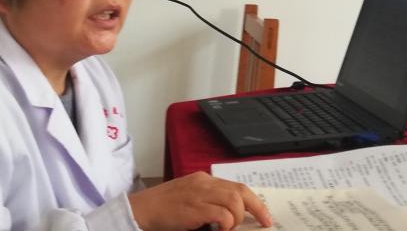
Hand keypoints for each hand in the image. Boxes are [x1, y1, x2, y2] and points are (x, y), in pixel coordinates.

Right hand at [128, 171, 272, 230]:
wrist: (142, 209)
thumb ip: (208, 201)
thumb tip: (232, 215)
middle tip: (265, 222)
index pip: (236, 186)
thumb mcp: (189, 198)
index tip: (264, 215)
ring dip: (238, 218)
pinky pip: (222, 213)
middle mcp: (204, 183)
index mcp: (204, 179)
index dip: (254, 201)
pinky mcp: (194, 207)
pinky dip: (227, 223)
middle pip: (240, 191)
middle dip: (257, 208)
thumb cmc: (164, 209)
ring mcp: (199, 194)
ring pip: (234, 200)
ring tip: (231, 228)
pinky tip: (222, 230)